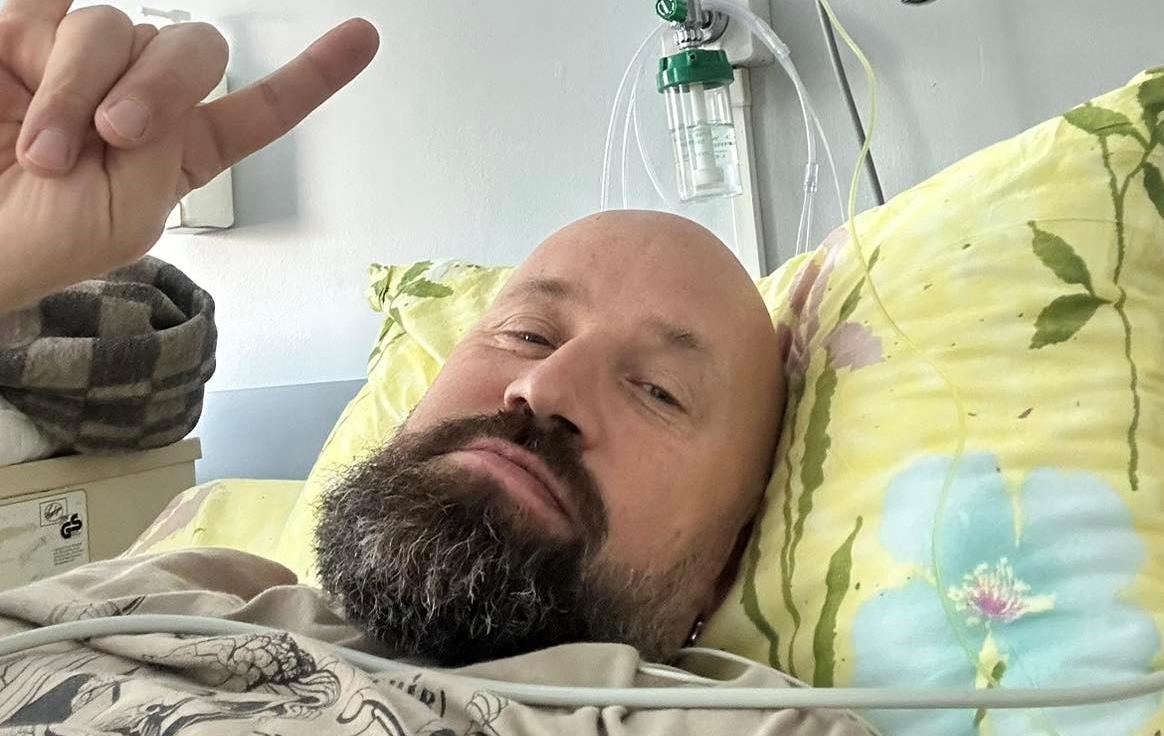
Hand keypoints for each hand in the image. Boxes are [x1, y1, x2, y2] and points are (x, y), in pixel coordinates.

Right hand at [0, 1, 378, 312]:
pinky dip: (45, 26)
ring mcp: (81, 61)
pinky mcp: (17, 35)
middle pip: (192, 49)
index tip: (364, 37)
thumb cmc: (41, 242)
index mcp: (181, 148)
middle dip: (161, 86)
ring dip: (77, 88)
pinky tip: (24, 53)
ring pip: (114, 26)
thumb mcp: (128, 213)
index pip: (260, 104)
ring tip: (44, 149)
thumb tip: (152, 83)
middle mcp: (138, 95)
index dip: (313, 73)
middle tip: (115, 134)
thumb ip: (168, 144)